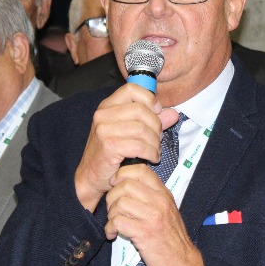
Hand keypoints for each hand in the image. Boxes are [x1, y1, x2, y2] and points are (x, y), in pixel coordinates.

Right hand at [74, 84, 178, 211]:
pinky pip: (140, 146)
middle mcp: (103, 115)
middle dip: (156, 125)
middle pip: (141, 110)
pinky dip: (151, 153)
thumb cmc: (110, 153)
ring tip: (155, 150)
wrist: (91, 176)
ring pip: (143, 129)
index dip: (149, 98)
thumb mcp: (129, 132)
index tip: (157, 110)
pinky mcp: (109, 146)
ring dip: (155, 142)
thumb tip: (173, 113)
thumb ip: (151, 121)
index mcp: (107, 106)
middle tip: (158, 138)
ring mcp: (104, 130)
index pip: (131, 89)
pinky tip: (151, 158)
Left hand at [105, 164, 203, 265]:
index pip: (141, 170)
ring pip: (120, 202)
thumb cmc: (171, 237)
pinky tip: (113, 233)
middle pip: (126, 185)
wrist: (183, 261)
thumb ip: (152, 196)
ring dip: (111, 214)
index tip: (115, 184)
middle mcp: (159, 201)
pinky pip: (118, 221)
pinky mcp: (144, 233)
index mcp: (163, 194)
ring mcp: (152, 217)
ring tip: (113, 223)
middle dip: (112, 196)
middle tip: (112, 209)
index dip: (122, 173)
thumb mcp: (167, 210)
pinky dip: (110, 228)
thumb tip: (127, 184)